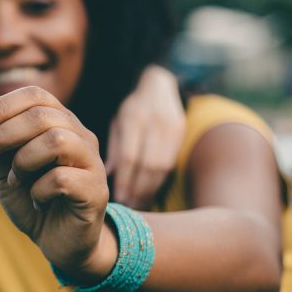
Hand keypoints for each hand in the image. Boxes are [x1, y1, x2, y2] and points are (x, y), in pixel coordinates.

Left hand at [0, 86, 110, 275]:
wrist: (60, 241)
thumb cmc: (34, 199)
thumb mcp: (9, 169)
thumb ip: (0, 145)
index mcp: (60, 123)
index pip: (35, 96)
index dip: (1, 106)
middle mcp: (80, 136)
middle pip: (42, 115)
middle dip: (2, 135)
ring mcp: (92, 162)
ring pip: (56, 140)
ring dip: (24, 161)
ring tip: (16, 180)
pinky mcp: (96, 191)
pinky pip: (62, 178)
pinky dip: (39, 190)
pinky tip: (36, 201)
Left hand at [106, 65, 183, 208]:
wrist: (159, 84)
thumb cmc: (132, 108)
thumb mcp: (117, 121)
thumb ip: (115, 147)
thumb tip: (109, 175)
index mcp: (134, 117)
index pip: (131, 155)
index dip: (125, 179)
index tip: (118, 198)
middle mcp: (155, 122)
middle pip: (149, 164)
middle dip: (138, 189)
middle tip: (129, 207)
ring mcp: (172, 127)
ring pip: (163, 166)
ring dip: (150, 189)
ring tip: (138, 204)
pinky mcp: (182, 132)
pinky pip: (171, 163)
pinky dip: (159, 181)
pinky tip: (150, 193)